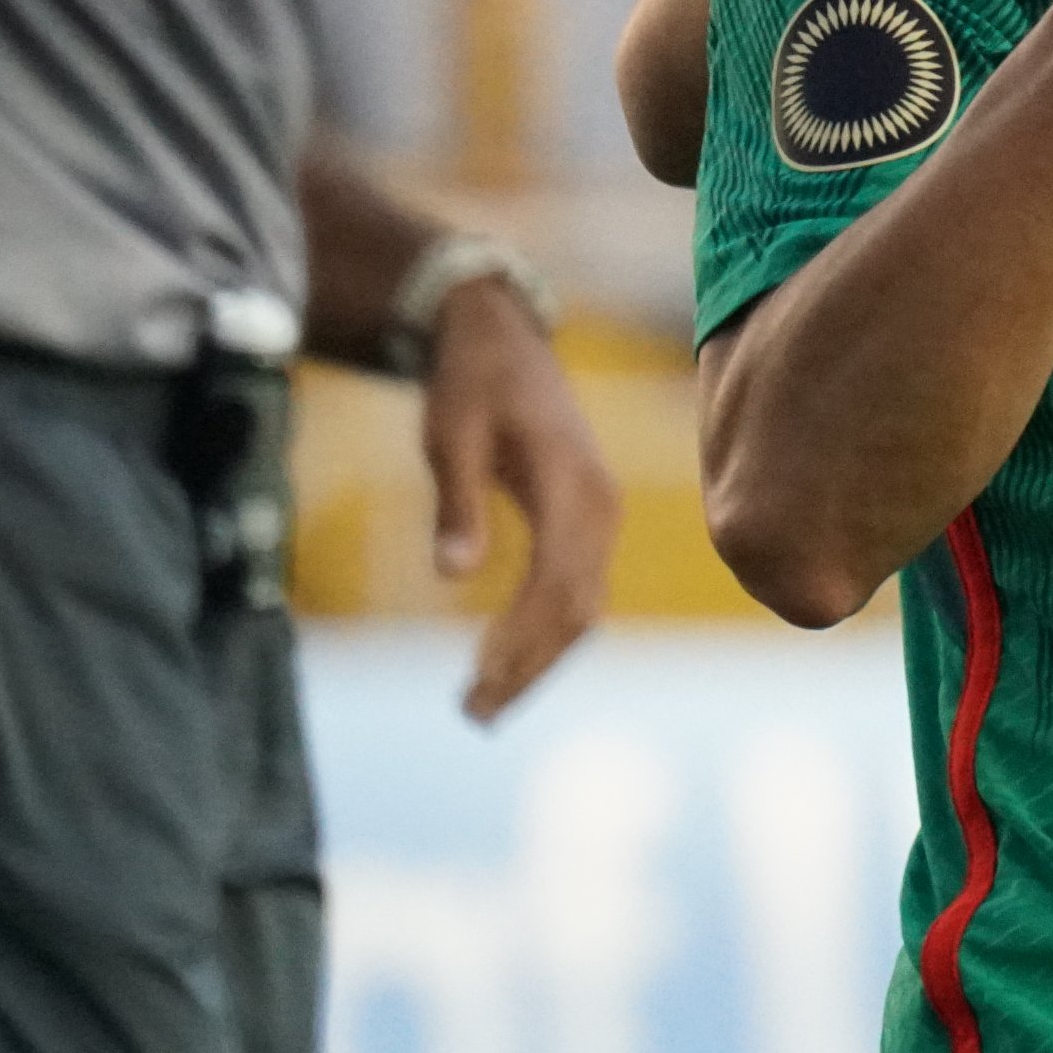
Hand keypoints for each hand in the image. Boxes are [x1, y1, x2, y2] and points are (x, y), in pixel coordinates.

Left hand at [424, 279, 619, 721]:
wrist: (503, 338)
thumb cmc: (470, 382)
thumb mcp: (450, 432)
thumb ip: (456, 502)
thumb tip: (452, 578)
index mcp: (569, 480)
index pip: (557, 578)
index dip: (521, 635)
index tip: (477, 678)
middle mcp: (599, 503)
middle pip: (578, 607)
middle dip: (529, 666)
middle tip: (473, 714)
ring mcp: (602, 513)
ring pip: (584, 606)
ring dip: (539, 660)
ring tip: (482, 704)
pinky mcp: (590, 521)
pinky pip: (579, 589)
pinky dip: (547, 633)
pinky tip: (506, 662)